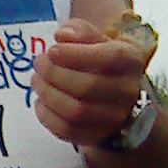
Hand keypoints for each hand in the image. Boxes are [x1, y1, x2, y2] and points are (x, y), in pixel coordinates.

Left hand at [32, 18, 150, 146]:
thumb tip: (62, 35)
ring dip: (48, 94)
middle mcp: (126, 91)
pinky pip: (67, 130)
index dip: (75, 54)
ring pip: (76, 111)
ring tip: (36, 80)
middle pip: (87, 86)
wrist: (117, 97)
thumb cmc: (102, 63)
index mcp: (131, 61)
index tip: (52, 50)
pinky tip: (40, 101)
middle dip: (54, 74)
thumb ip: (81, 32)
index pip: (108, 58)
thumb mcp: (99, 40)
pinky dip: (46, 116)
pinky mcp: (96, 135)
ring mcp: (113, 117)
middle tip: (38, 63)